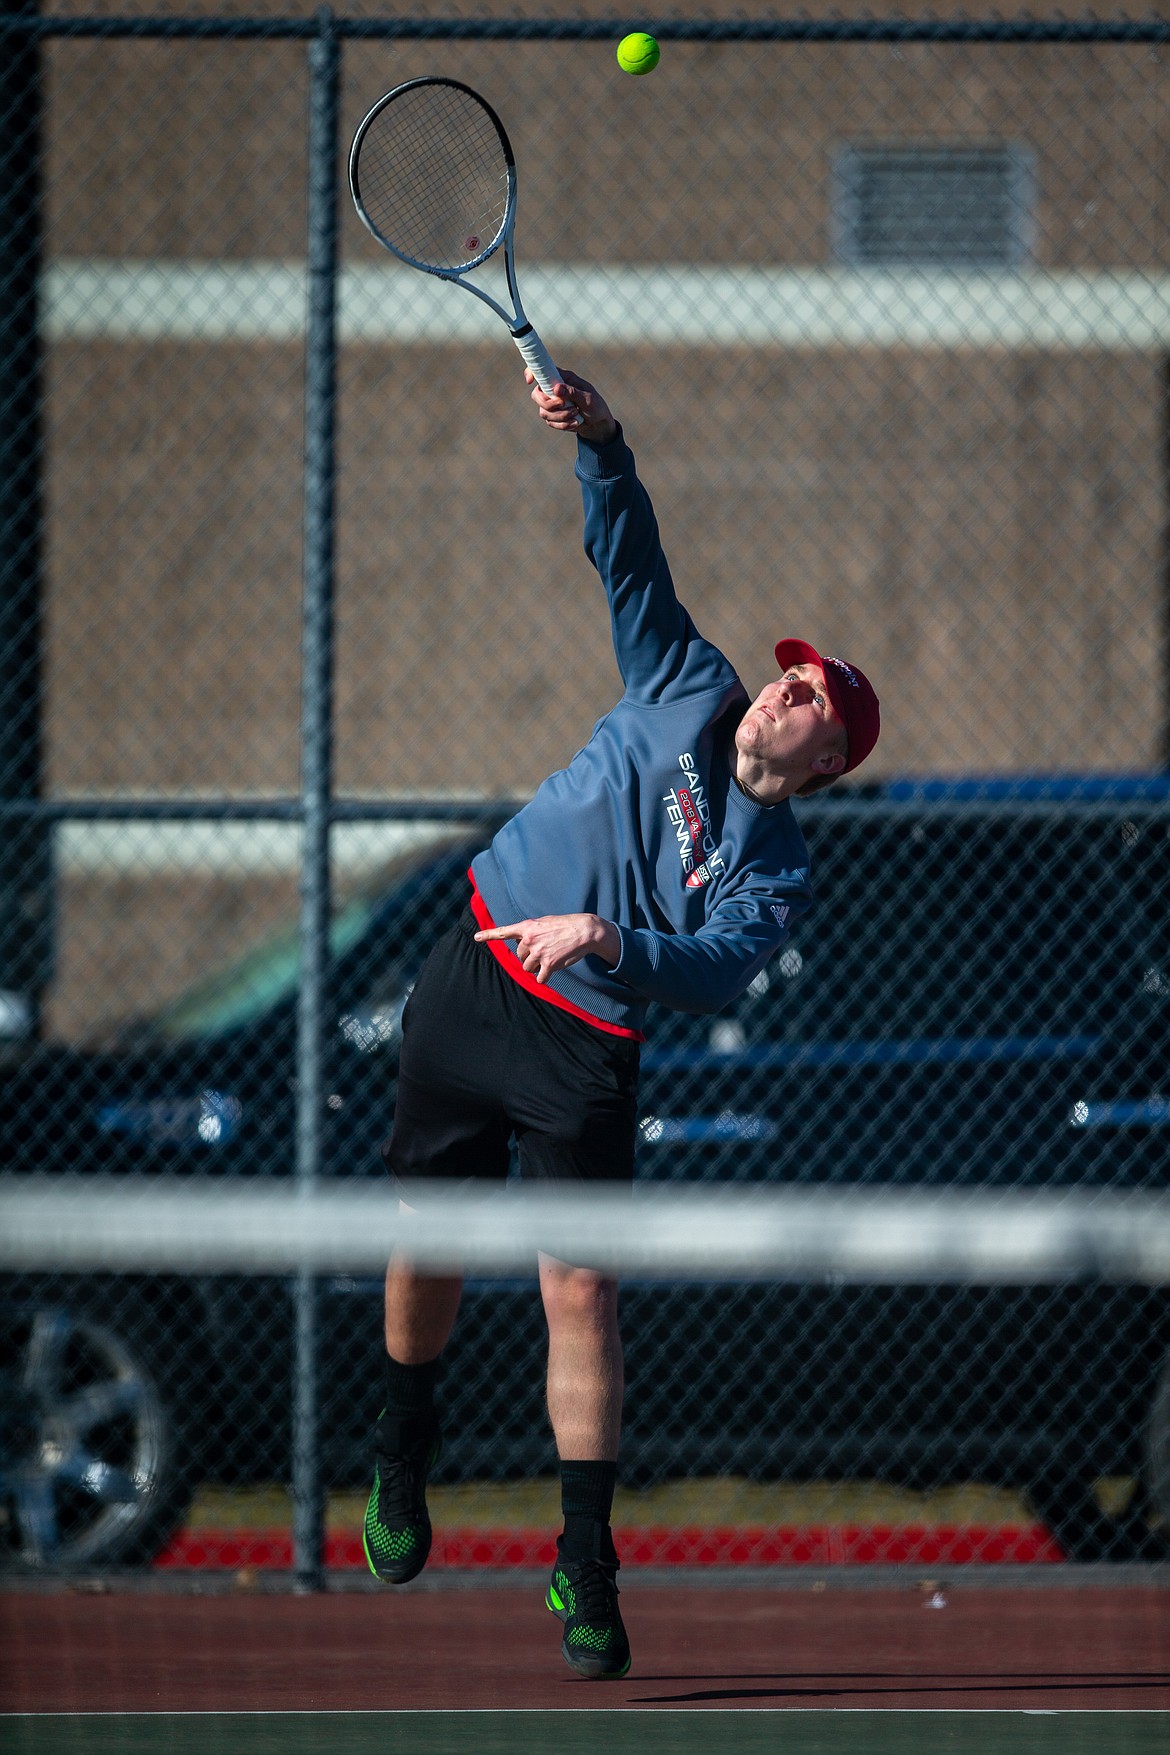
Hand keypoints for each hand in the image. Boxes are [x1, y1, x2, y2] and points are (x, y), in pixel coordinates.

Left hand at [475, 912, 620, 981]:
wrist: (585, 930)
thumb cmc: (565, 925)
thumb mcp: (544, 923)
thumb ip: (531, 932)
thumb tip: (524, 946)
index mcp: (527, 927)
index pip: (504, 931)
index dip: (488, 935)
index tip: (476, 937)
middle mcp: (530, 940)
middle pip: (520, 957)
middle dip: (529, 957)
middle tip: (544, 950)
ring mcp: (539, 953)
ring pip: (528, 968)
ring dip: (537, 967)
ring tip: (550, 957)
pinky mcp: (549, 965)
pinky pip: (540, 978)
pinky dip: (545, 976)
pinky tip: (554, 968)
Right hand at [526, 368, 617, 444]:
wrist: (598, 424)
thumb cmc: (596, 406)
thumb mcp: (588, 398)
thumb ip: (573, 392)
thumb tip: (556, 388)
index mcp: (563, 378)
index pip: (542, 371)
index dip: (532, 373)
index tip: (530, 381)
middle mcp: (555, 389)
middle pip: (537, 394)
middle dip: (548, 403)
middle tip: (562, 405)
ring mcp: (553, 404)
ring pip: (543, 411)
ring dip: (560, 416)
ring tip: (576, 414)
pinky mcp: (553, 417)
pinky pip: (550, 422)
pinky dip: (563, 425)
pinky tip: (575, 423)